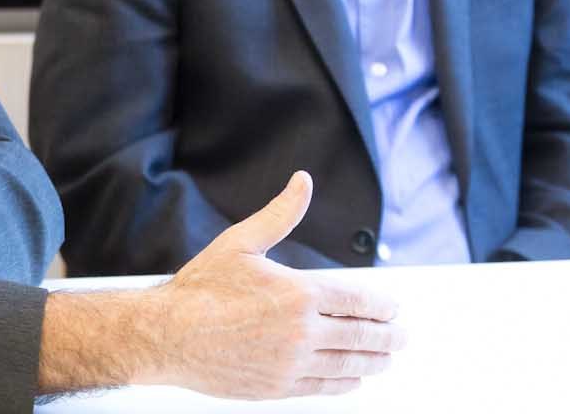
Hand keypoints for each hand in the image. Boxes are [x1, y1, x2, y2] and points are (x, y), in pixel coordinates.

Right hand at [151, 171, 405, 398]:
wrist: (168, 335)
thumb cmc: (200, 288)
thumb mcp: (241, 241)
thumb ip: (280, 213)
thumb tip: (302, 181)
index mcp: (298, 294)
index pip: (357, 302)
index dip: (381, 306)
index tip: (393, 308)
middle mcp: (302, 332)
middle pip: (361, 336)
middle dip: (388, 336)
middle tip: (401, 336)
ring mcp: (292, 364)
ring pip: (348, 365)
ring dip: (373, 361)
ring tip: (386, 359)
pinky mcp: (279, 388)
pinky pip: (325, 387)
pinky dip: (346, 383)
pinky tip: (353, 379)